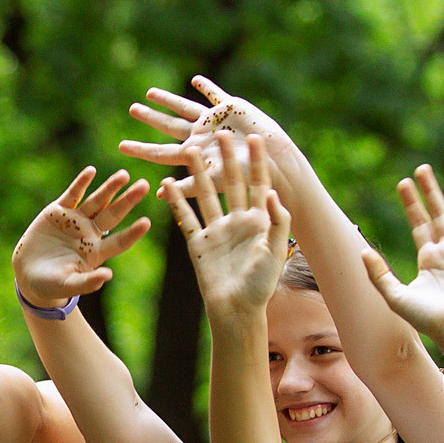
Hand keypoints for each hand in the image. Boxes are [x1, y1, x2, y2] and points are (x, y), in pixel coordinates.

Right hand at [12, 166, 151, 309]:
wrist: (28, 273)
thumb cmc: (51, 284)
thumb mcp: (68, 285)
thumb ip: (87, 282)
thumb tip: (108, 275)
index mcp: (96, 251)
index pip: (119, 241)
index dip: (133, 232)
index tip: (146, 223)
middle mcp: (90, 233)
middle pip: (113, 215)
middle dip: (128, 201)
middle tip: (144, 186)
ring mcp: (75, 220)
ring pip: (96, 201)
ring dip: (110, 188)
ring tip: (124, 175)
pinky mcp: (58, 211)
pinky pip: (72, 195)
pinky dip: (81, 183)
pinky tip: (91, 171)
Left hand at [118, 75, 289, 168]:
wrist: (276, 159)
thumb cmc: (247, 174)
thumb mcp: (215, 180)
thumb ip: (188, 185)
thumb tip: (158, 193)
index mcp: (194, 154)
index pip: (161, 151)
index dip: (141, 149)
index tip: (121, 146)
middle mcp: (201, 136)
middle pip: (168, 126)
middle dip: (151, 118)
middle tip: (132, 110)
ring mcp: (214, 121)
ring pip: (185, 107)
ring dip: (168, 100)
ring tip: (149, 93)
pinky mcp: (232, 108)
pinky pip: (215, 95)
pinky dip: (206, 87)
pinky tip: (195, 80)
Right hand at [160, 132, 291, 326]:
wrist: (236, 309)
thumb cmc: (260, 284)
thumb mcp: (275, 251)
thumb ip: (276, 222)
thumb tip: (271, 192)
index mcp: (259, 222)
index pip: (259, 184)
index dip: (258, 163)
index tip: (255, 138)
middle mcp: (237, 221)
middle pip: (231, 184)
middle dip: (227, 159)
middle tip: (221, 133)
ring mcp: (217, 231)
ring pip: (206, 196)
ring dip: (198, 174)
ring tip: (191, 150)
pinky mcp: (198, 243)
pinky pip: (185, 218)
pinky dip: (176, 201)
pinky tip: (167, 184)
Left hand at [360, 162, 443, 344]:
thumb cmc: (428, 320)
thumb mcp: (396, 296)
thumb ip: (379, 274)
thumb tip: (362, 250)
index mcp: (429, 259)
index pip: (419, 224)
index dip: (411, 204)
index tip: (403, 183)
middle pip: (439, 213)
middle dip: (430, 191)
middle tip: (422, 167)